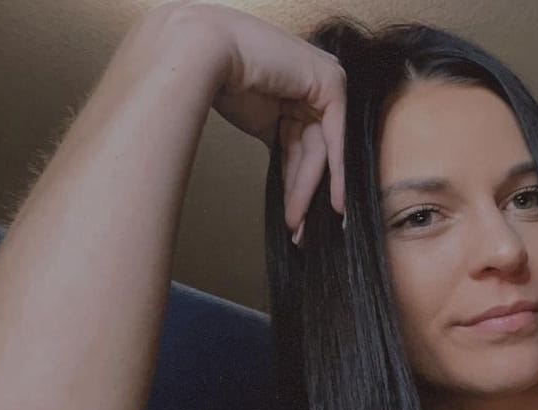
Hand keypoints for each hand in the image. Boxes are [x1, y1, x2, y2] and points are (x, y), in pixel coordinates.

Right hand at [177, 2, 346, 243]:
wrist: (200, 51)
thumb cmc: (214, 76)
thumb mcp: (257, 119)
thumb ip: (279, 138)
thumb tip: (287, 174)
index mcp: (296, 88)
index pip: (302, 142)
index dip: (299, 181)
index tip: (298, 218)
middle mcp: (314, 84)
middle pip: (311, 149)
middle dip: (303, 193)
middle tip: (299, 230)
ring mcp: (325, 81)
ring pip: (319, 149)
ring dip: (306, 190)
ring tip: (298, 224)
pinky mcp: (330, 82)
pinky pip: (335, 137)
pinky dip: (336, 172)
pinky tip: (334, 202)